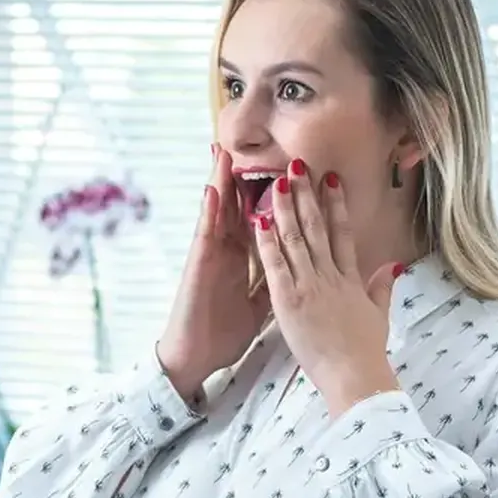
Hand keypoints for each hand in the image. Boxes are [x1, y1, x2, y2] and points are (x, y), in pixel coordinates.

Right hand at [157, 146, 270, 401]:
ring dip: (221, 181)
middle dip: (244, 175)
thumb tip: (301, 267)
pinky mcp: (198, 266)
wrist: (197, 356)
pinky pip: (205, 233)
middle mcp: (227, 250)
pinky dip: (208, 210)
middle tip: (249, 141)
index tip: (285, 166)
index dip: (272, 192)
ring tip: (225, 151)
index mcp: (245, 257)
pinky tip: (212, 189)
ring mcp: (211, 255)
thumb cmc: (224, 331)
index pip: (260, 217)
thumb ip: (277, 279)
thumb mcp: (262, 302)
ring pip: (219, 211)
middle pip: (238, 205)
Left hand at [253, 162, 402, 417]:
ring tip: (279, 180)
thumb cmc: (364, 352)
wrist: (355, 375)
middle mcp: (331, 276)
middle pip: (318, 227)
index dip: (335, 205)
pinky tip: (259, 218)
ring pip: (296, 238)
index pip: (342, 234)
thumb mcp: (378, 315)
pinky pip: (275, 263)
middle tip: (298, 165)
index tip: (330, 180)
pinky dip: (267, 240)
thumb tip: (393, 265)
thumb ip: (382, 288)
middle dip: (308, 195)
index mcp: (351, 279)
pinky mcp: (289, 300)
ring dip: (287, 207)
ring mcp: (310, 285)